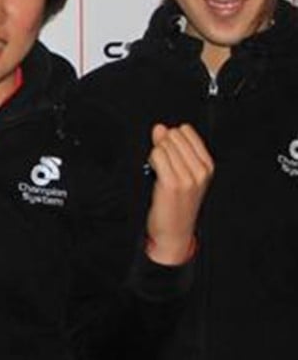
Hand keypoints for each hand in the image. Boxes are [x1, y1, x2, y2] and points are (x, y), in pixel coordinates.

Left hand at [145, 124, 213, 265]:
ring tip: (160, 172)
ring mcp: (187, 177)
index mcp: (207, 166)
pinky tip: (154, 173)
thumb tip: (160, 128)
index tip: (169, 153)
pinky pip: (157, 156)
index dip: (171, 138)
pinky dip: (152, 161)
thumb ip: (172, 149)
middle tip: (163, 165)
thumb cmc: (177, 203)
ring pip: (163, 146)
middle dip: (162, 146)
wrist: (174, 232)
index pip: (186, 131)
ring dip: (156, 156)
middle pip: (173, 136)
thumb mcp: (183, 174)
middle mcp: (200, 170)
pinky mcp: (172, 183)